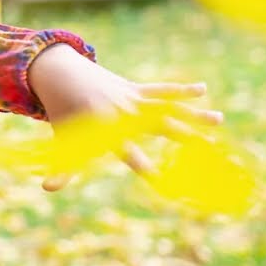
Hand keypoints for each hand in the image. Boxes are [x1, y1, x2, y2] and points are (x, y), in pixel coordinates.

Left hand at [28, 44, 222, 190]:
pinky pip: (161, 89)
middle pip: (158, 127)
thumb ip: (62, 168)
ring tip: (219, 120)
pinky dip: (180, 89)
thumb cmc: (63, 115)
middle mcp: (124, 115)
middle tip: (206, 146)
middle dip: (182, 136)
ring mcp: (131, 99)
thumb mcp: (64, 143)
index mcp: (108, 131)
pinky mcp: (134, 88)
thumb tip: (46, 190)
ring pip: (168, 107)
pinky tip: (202, 89)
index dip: (144, 165)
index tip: (160, 178)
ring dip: (194, 113)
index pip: (129, 153)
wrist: (60, 76)